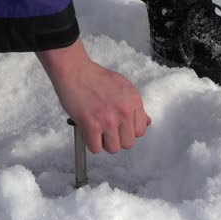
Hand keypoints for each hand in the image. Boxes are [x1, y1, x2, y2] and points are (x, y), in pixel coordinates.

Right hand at [36, 39, 150, 153]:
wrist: (74, 71)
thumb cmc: (95, 77)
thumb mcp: (123, 87)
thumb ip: (134, 106)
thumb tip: (146, 122)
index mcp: (134, 101)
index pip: (140, 131)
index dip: (128, 131)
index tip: (120, 127)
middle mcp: (124, 111)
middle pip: (128, 143)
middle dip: (117, 139)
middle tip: (106, 129)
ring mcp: (108, 119)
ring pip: (113, 148)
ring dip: (104, 143)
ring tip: (96, 130)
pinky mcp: (91, 124)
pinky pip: (95, 148)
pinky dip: (90, 143)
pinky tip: (87, 131)